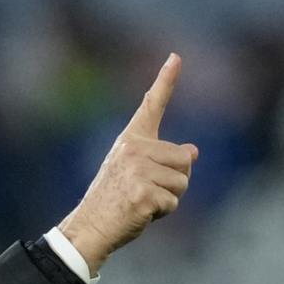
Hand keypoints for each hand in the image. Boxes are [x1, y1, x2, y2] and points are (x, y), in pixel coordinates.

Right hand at [57, 53, 198, 274]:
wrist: (89, 226)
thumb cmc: (113, 201)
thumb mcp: (136, 173)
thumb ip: (163, 159)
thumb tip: (194, 151)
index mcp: (130, 140)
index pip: (151, 105)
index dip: (166, 79)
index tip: (176, 56)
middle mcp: (134, 149)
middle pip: (185, 159)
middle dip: (175, 180)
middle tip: (145, 191)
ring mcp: (138, 170)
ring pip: (183, 182)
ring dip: (170, 198)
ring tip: (142, 202)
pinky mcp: (143, 193)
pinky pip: (173, 202)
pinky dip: (163, 213)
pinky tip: (141, 213)